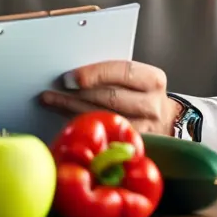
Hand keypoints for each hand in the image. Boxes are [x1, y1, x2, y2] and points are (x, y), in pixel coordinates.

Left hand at [40, 60, 182, 135]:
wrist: (166, 121)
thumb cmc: (141, 94)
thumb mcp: (135, 79)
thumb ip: (111, 73)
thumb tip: (73, 71)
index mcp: (153, 79)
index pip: (124, 71)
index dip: (95, 74)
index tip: (70, 77)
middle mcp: (153, 104)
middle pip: (111, 97)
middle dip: (78, 93)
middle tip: (53, 89)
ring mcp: (147, 129)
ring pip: (105, 117)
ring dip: (73, 109)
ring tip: (51, 100)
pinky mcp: (135, 146)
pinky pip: (105, 134)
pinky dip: (83, 124)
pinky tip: (65, 118)